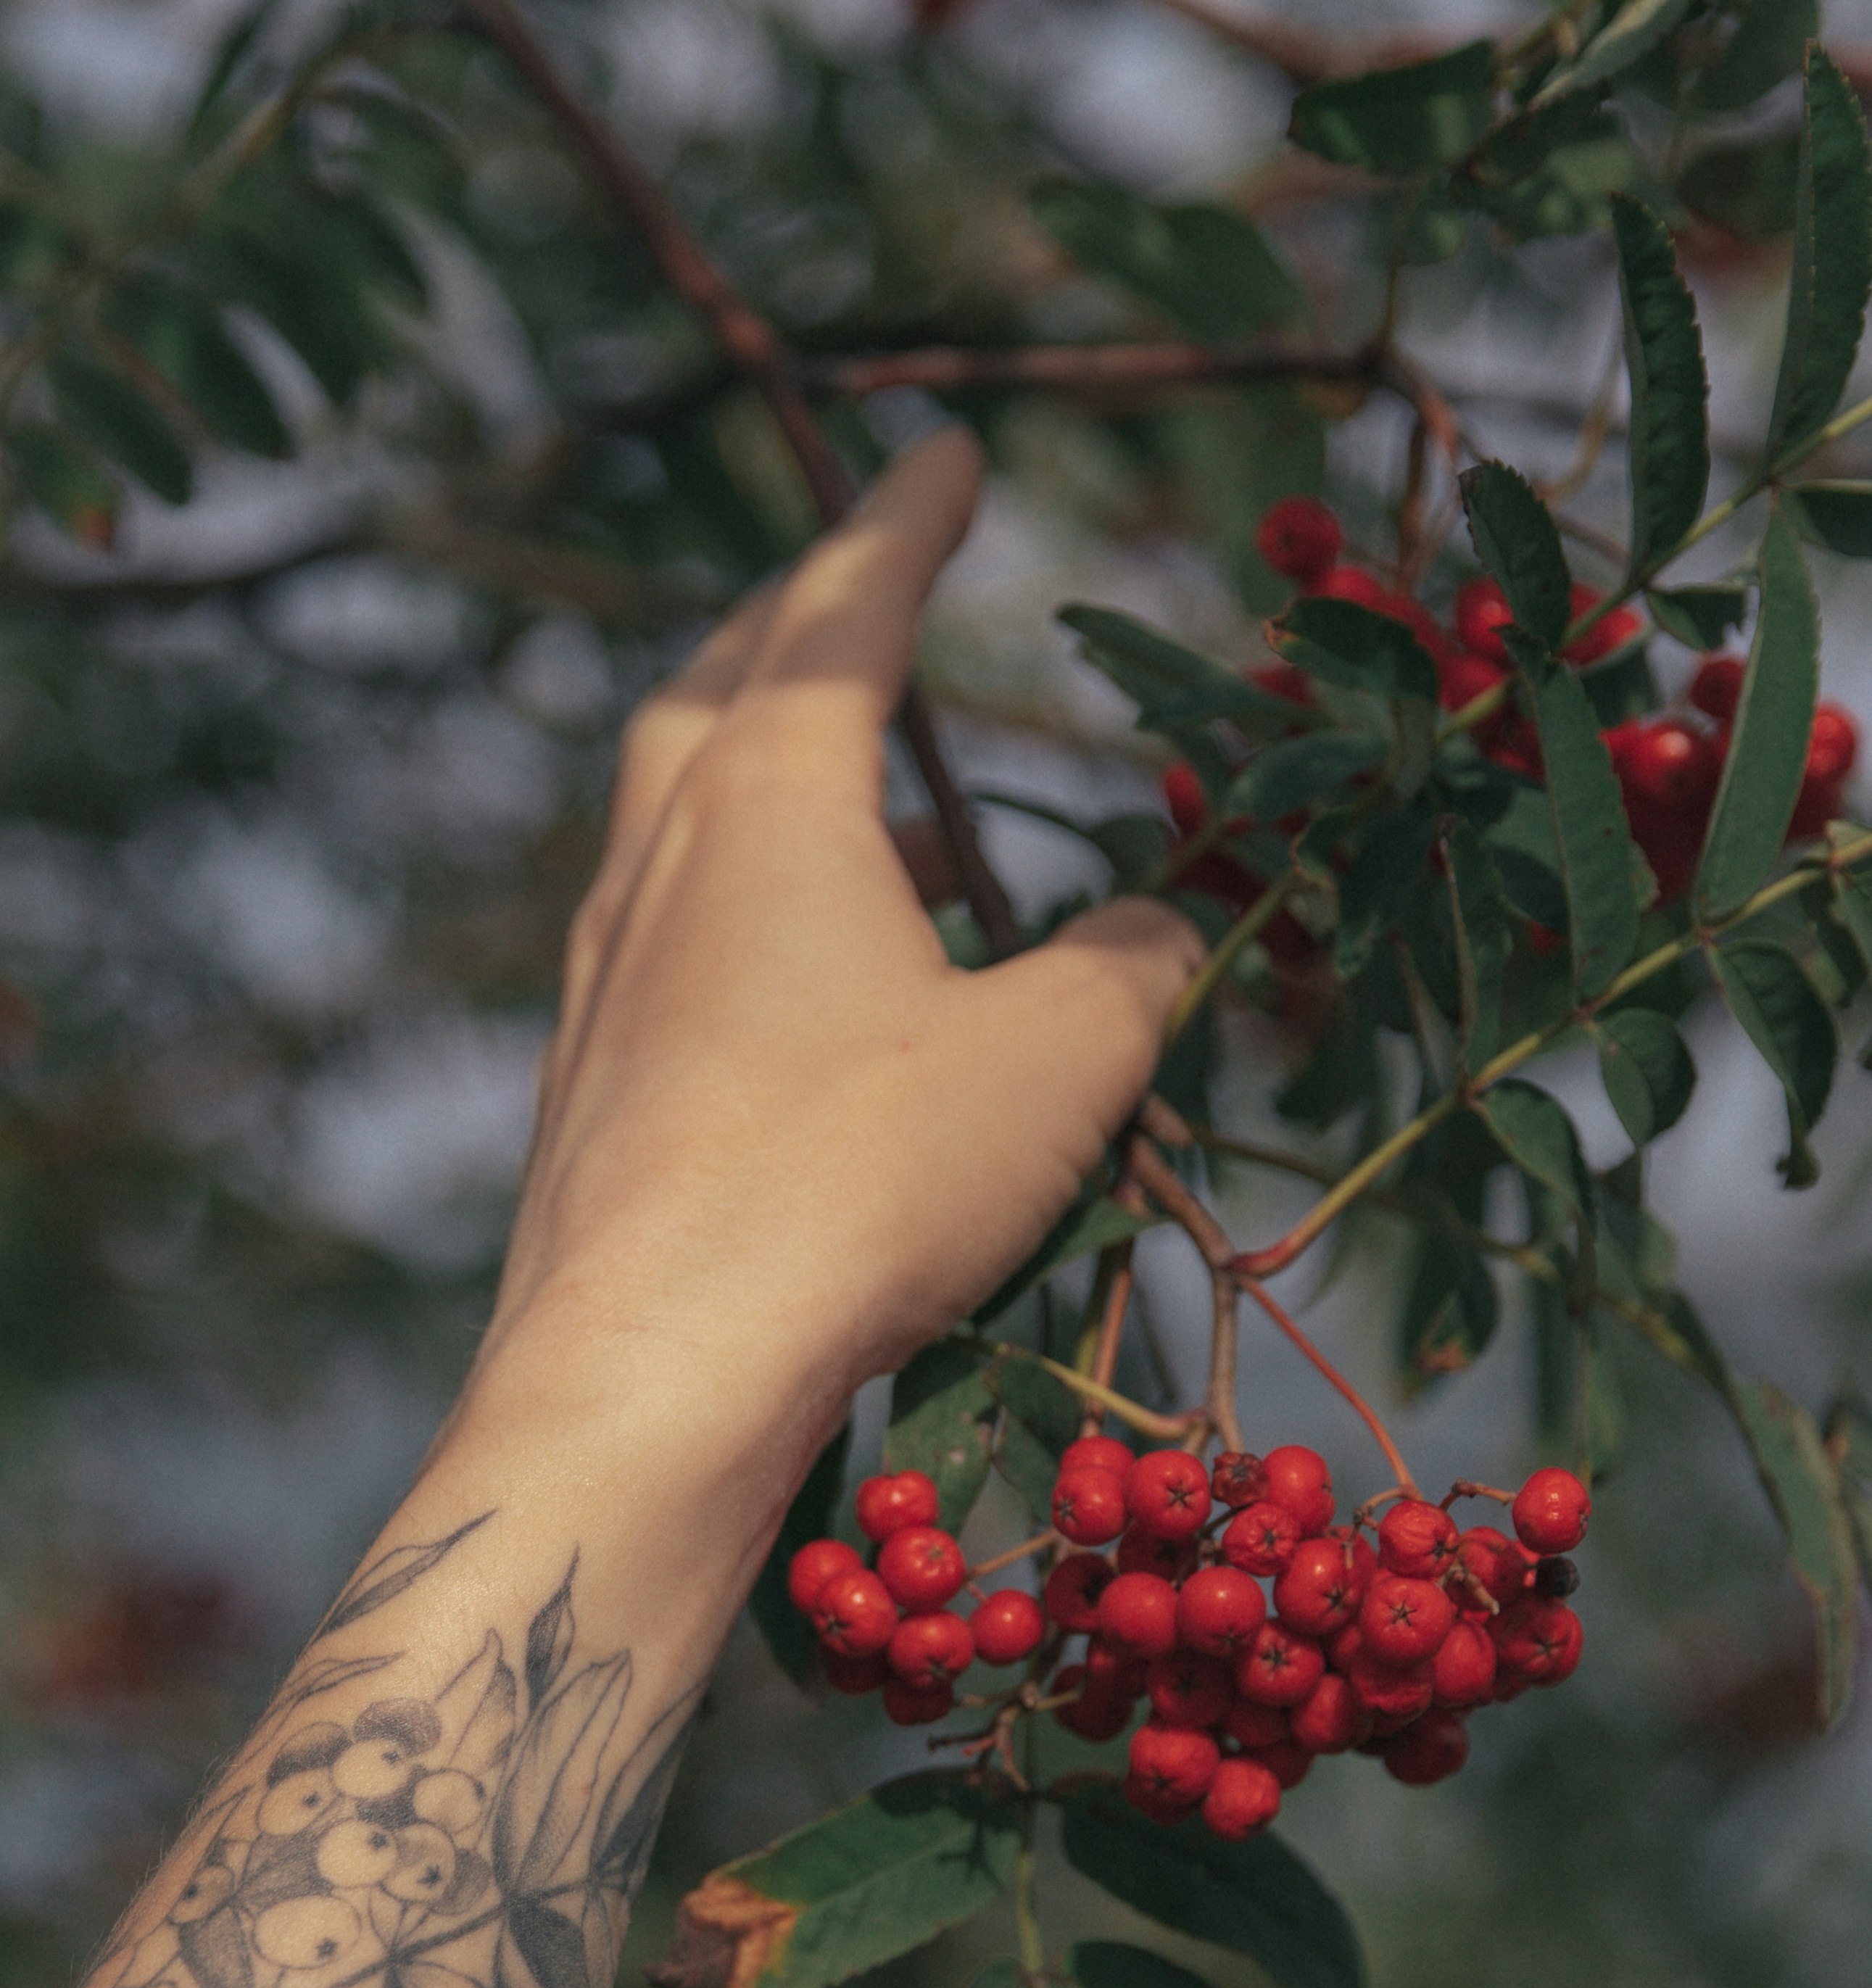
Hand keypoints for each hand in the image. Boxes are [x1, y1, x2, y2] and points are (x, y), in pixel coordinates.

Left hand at [477, 429, 1200, 1433]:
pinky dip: (759, 916)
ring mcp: (607, 979)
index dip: (908, 523)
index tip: (949, 450)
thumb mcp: (1055, 1062)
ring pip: (688, 825)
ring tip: (906, 824)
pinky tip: (829, 996)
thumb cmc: (857, 1185)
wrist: (650, 1378)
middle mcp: (663, 865)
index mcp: (769, 805)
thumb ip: (1127, 966)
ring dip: (786, 786)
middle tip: (871, 597)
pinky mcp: (593, 1088)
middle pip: (719, 688)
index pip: (842, 613)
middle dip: (800, 623)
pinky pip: (679, 947)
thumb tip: (1145, 926)